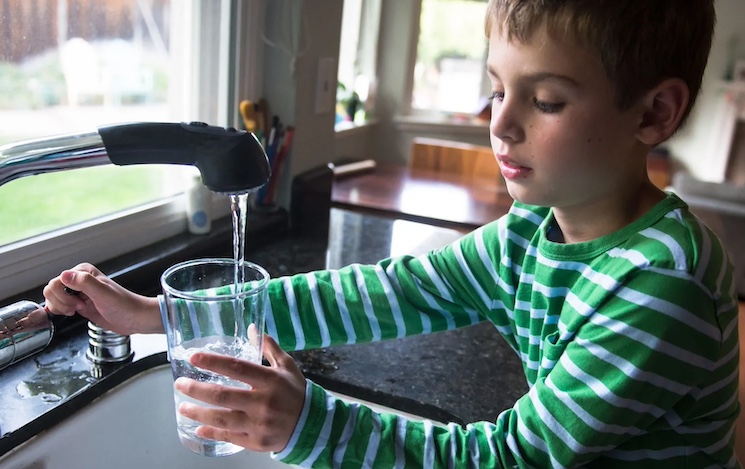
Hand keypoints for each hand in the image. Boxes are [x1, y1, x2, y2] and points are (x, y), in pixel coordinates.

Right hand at [43, 263, 161, 334]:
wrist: (134, 318)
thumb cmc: (124, 305)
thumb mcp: (103, 293)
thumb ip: (84, 282)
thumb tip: (64, 275)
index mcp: (83, 272)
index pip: (56, 281)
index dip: (64, 295)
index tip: (80, 302)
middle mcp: (78, 280)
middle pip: (51, 290)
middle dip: (61, 302)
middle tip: (79, 307)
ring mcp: (78, 293)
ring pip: (53, 298)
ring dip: (61, 307)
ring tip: (79, 310)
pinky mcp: (78, 304)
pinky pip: (58, 306)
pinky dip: (61, 311)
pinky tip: (73, 313)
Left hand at [175, 334, 305, 452]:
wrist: (311, 425)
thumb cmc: (296, 392)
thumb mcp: (287, 366)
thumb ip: (269, 347)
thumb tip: (252, 328)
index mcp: (270, 381)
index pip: (237, 368)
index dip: (213, 362)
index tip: (193, 357)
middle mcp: (263, 403)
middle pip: (222, 395)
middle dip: (196, 389)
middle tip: (180, 384)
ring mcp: (259, 424)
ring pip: (222, 419)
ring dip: (198, 413)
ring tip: (183, 406)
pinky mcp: (256, 442)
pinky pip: (229, 437)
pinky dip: (211, 433)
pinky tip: (198, 428)